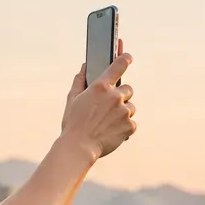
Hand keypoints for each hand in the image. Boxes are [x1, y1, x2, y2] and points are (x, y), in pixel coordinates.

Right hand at [60, 43, 136, 159]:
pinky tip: (112, 131)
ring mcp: (124, 111)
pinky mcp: (129, 126)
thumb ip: (80, 80)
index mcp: (100, 87)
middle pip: (128, 90)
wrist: (79, 147)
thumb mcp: (72, 99)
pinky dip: (124, 127)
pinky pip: (131, 123)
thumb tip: (84, 67)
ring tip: (108, 122)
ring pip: (130, 107)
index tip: (128, 57)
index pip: (117, 67)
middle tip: (109, 107)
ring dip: (123, 112)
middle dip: (121, 96)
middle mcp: (115, 96)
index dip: (124, 59)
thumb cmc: (73, 123)